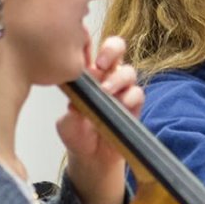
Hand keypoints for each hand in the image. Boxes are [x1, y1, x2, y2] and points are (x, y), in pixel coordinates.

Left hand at [57, 36, 142, 203]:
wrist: (92, 158)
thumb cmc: (77, 135)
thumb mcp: (67, 123)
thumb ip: (71, 110)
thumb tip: (77, 103)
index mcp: (87, 73)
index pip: (90, 47)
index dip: (88, 44)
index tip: (80, 55)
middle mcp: (107, 76)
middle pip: (115, 47)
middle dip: (110, 50)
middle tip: (100, 64)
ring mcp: (122, 89)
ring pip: (128, 71)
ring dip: (118, 79)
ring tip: (107, 92)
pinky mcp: (135, 105)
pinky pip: (138, 93)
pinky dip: (129, 98)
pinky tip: (120, 106)